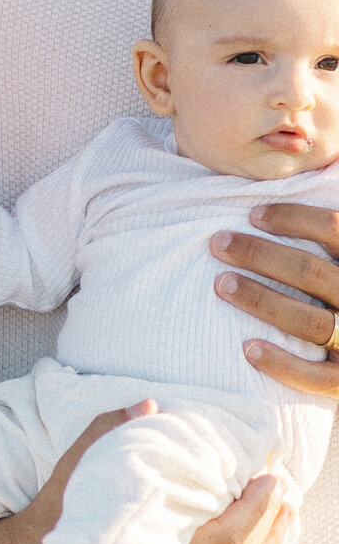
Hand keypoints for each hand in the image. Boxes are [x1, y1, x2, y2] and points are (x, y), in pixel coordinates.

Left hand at [211, 203, 338, 394]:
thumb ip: (330, 233)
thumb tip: (320, 167)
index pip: (334, 229)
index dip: (293, 219)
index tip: (252, 213)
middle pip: (311, 272)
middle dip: (261, 255)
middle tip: (218, 243)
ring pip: (309, 321)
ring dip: (262, 301)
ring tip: (221, 283)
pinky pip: (314, 376)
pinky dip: (282, 363)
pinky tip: (247, 349)